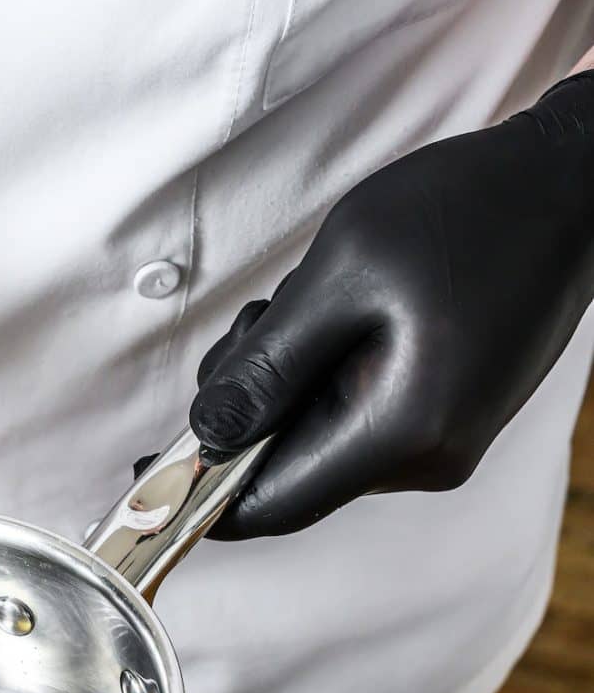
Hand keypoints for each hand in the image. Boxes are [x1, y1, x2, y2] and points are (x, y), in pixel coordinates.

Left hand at [188, 73, 593, 538]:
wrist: (567, 188)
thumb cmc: (464, 213)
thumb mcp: (341, 275)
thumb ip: (266, 367)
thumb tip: (203, 437)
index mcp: (403, 432)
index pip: (275, 505)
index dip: (199, 497)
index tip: (141, 476)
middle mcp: (428, 460)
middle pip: (293, 477)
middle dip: (245, 418)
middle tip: (249, 328)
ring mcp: (444, 446)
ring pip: (321, 447)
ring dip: (285, 390)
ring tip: (302, 306)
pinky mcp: (447, 422)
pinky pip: (357, 424)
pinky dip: (324, 382)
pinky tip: (336, 318)